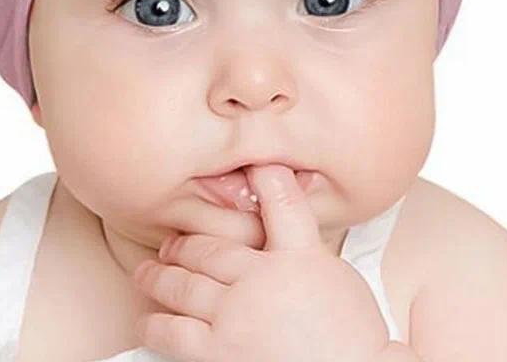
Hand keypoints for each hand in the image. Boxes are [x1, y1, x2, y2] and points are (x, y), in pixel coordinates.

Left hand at [131, 163, 391, 361]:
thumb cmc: (359, 343)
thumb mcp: (348, 283)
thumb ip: (318, 246)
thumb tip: (336, 242)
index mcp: (299, 258)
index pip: (282, 203)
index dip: (267, 177)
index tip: (254, 164)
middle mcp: (261, 281)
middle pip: (212, 249)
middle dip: (186, 244)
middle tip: (169, 244)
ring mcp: (236, 317)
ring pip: (185, 286)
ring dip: (161, 277)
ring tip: (147, 272)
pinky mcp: (220, 354)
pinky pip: (174, 334)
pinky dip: (157, 324)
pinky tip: (150, 320)